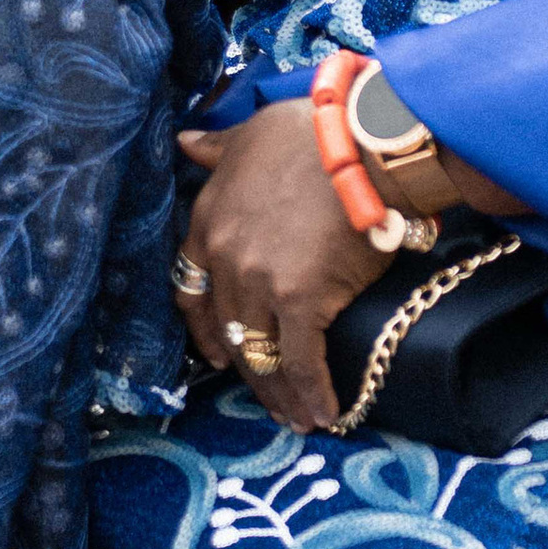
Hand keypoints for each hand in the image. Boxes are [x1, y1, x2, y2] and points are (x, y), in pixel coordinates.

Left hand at [173, 102, 383, 431]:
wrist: (361, 141)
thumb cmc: (313, 131)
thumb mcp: (250, 132)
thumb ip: (215, 148)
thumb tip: (186, 141)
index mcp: (208, 220)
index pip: (190, 289)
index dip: (204, 327)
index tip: (216, 351)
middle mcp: (225, 256)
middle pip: (229, 329)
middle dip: (247, 367)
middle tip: (266, 394)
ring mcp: (259, 281)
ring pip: (259, 353)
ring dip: (277, 392)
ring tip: (296, 417)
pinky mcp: (300, 300)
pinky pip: (299, 361)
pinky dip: (310, 393)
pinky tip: (325, 413)